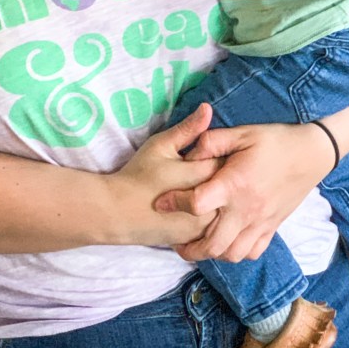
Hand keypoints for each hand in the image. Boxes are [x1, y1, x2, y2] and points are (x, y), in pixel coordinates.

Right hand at [110, 103, 221, 246]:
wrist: (117, 213)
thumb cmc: (138, 175)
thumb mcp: (161, 145)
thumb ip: (187, 129)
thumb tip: (208, 108)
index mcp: (202, 175)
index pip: (228, 161)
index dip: (221, 155)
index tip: (210, 154)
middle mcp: (208, 202)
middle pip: (231, 187)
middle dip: (225, 179)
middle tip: (207, 174)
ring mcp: (202, 225)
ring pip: (226, 210)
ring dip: (221, 201)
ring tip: (208, 191)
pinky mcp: (195, 239)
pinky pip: (215, 229)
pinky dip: (211, 218)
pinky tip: (201, 210)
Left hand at [154, 121, 335, 261]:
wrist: (311, 154)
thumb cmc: (274, 141)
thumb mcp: (242, 133)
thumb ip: (212, 141)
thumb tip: (189, 152)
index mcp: (235, 184)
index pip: (198, 203)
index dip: (176, 203)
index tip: (162, 202)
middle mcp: (246, 209)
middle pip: (212, 244)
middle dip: (189, 248)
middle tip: (175, 241)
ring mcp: (260, 222)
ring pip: (231, 254)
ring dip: (211, 254)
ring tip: (198, 245)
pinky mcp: (272, 228)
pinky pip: (251, 253)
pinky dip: (236, 253)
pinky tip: (226, 242)